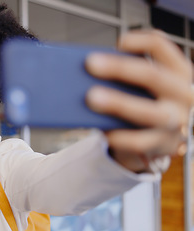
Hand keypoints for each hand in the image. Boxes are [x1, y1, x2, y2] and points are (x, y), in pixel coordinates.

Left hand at [85, 30, 193, 172]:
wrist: (159, 140)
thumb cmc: (144, 103)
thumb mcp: (144, 85)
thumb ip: (126, 76)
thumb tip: (89, 68)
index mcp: (179, 72)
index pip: (161, 46)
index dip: (140, 40)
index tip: (119, 42)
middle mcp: (183, 95)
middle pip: (152, 75)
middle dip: (119, 68)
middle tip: (90, 63)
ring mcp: (177, 122)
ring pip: (147, 111)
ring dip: (118, 103)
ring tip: (90, 97)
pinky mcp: (165, 146)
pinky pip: (139, 142)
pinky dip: (119, 136)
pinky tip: (102, 130)